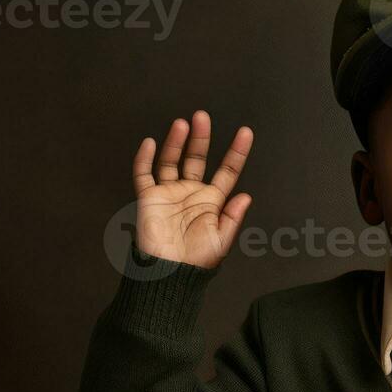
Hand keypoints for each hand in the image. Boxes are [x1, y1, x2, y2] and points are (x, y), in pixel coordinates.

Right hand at [131, 111, 253, 269]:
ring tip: (182, 125)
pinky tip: (150, 143)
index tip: (245, 133)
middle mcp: (191, 193)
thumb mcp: (221, 240)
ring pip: (172, 161)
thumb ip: (232, 217)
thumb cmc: (195, 262)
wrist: (168, 274)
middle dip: (201, 138)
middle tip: (203, 117)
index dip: (236, 152)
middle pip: (197, 158)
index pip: (227, 171)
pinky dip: (145, 158)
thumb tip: (247, 196)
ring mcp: (169, 193)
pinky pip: (144, 174)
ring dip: (176, 142)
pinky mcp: (149, 199)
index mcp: (212, 201)